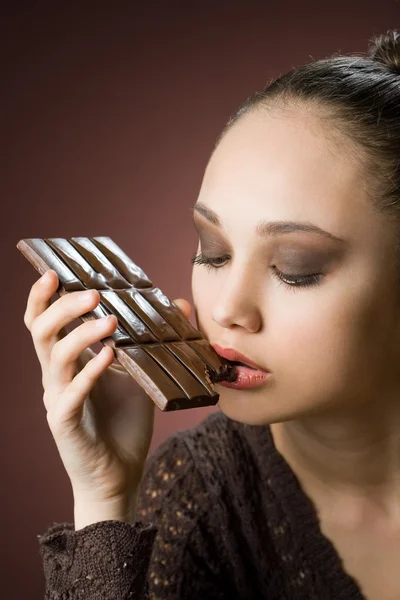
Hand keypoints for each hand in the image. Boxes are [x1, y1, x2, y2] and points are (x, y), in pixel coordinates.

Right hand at [24, 270, 190, 506]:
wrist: (119, 473)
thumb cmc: (124, 421)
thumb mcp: (141, 372)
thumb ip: (151, 339)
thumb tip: (179, 303)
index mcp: (68, 362)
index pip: (43, 322)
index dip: (43, 297)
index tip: (55, 272)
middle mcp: (56, 377)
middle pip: (41, 332)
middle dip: (62, 307)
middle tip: (92, 293)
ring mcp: (58, 400)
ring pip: (54, 358)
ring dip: (81, 335)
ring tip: (109, 320)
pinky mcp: (65, 425)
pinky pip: (70, 395)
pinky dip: (89, 373)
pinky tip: (110, 356)